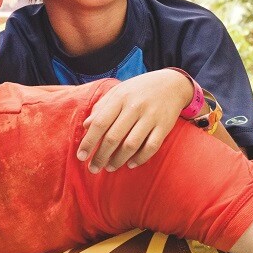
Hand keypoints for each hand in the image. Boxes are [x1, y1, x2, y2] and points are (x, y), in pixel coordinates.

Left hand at [77, 69, 192, 172]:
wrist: (172, 84)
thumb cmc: (139, 90)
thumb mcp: (118, 92)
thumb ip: (101, 107)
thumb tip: (86, 126)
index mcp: (120, 98)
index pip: (100, 123)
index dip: (88, 141)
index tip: (80, 156)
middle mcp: (135, 107)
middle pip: (114, 137)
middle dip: (101, 156)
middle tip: (93, 168)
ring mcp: (151, 117)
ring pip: (131, 145)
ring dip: (118, 160)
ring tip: (109, 167)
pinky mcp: (164, 126)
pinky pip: (151, 147)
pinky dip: (140, 158)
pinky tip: (130, 164)